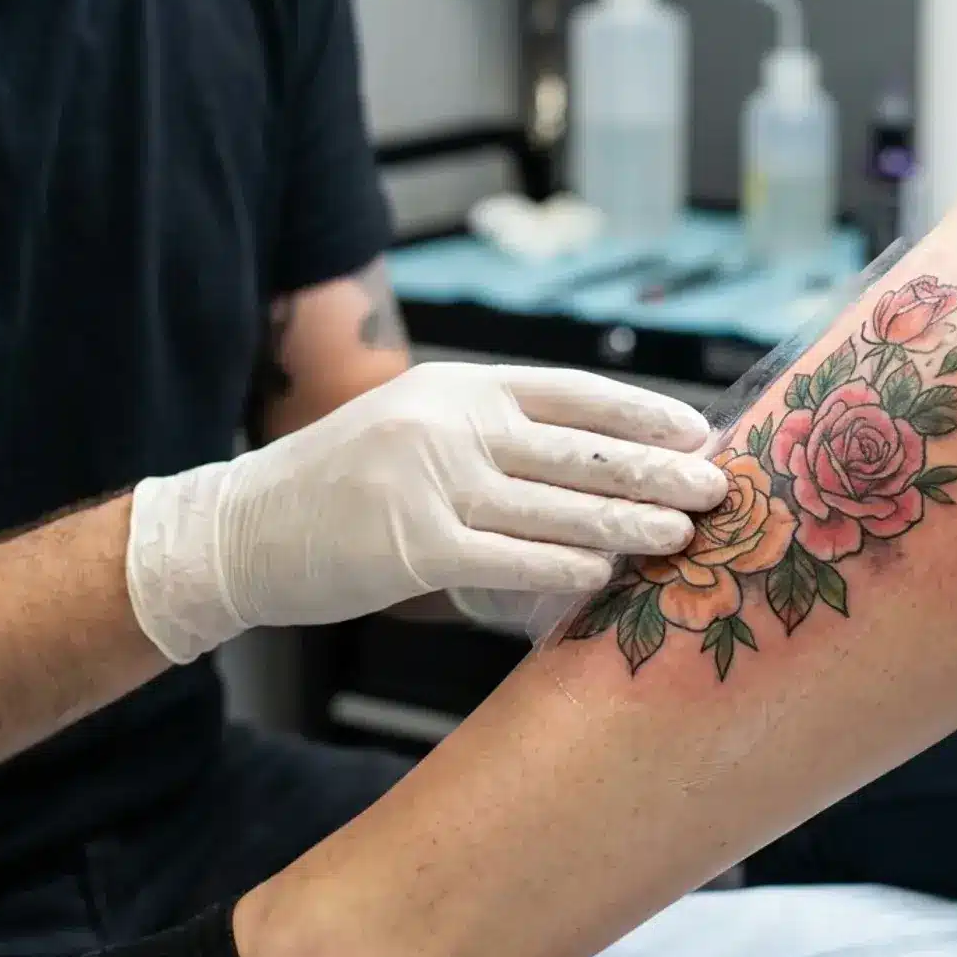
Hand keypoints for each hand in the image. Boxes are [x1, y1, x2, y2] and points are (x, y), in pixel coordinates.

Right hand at [126, 363, 725, 661]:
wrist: (239, 528)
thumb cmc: (343, 486)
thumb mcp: (418, 427)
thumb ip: (496, 434)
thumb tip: (599, 460)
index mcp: (459, 385)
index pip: (573, 393)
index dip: (642, 414)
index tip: (698, 432)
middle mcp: (451, 424)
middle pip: (580, 450)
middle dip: (657, 471)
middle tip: (716, 491)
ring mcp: (431, 482)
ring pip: (558, 506)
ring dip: (631, 522)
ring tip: (683, 535)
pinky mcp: (413, 545)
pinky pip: (512, 558)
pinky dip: (566, 566)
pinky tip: (608, 571)